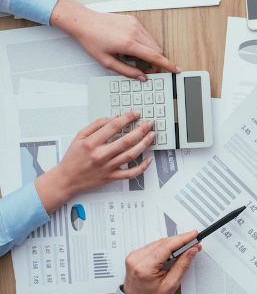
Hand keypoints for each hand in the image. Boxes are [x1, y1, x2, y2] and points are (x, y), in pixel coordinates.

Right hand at [35, 113, 154, 211]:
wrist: (67, 179)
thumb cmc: (73, 158)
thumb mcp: (79, 137)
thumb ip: (96, 126)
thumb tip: (113, 118)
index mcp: (92, 143)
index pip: (114, 126)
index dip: (127, 118)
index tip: (135, 114)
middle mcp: (101, 155)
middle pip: (126, 140)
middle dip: (141, 130)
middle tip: (149, 123)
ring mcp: (107, 167)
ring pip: (131, 155)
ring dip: (144, 144)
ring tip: (152, 135)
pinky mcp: (112, 177)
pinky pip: (130, 173)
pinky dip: (142, 167)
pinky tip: (149, 159)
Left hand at [50, 0, 178, 79]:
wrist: (84, 22)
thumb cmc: (92, 40)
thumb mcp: (107, 62)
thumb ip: (127, 71)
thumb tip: (142, 77)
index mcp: (128, 44)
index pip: (155, 56)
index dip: (167, 65)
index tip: (176, 69)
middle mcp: (134, 32)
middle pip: (157, 50)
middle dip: (155, 61)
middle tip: (145, 68)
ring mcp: (135, 25)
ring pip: (153, 42)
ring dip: (149, 52)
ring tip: (132, 55)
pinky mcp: (133, 20)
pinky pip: (146, 35)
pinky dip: (143, 43)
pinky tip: (130, 45)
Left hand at [123, 231, 200, 293]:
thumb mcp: (171, 284)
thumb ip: (182, 265)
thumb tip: (191, 250)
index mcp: (144, 267)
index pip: (167, 246)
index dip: (182, 239)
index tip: (193, 235)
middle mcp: (136, 259)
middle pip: (163, 242)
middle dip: (180, 241)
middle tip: (193, 243)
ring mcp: (134, 256)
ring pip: (158, 242)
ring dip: (172, 243)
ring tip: (184, 249)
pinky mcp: (134, 255)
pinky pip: (153, 245)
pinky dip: (164, 247)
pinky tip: (171, 252)